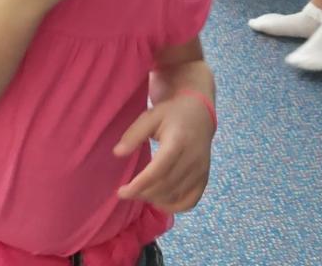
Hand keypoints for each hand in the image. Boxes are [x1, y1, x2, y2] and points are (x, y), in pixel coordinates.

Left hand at [113, 94, 213, 211]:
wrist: (200, 115)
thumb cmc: (171, 115)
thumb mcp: (150, 117)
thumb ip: (134, 134)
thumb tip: (117, 153)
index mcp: (177, 142)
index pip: (157, 171)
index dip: (139, 185)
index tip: (121, 192)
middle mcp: (192, 159)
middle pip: (166, 186)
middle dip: (143, 194)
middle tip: (127, 192)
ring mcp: (200, 171)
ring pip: (177, 196)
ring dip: (155, 200)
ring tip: (140, 194)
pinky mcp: (204, 178)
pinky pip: (191, 201)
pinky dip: (174, 207)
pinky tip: (159, 202)